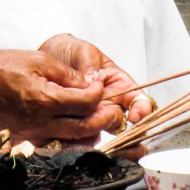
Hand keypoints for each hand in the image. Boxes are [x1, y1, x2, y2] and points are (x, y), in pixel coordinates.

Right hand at [0, 35, 114, 144]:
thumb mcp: (38, 60)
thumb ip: (68, 75)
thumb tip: (91, 85)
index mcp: (43, 100)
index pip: (87, 103)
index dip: (100, 93)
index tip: (100, 86)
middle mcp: (37, 123)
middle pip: (85, 128)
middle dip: (103, 118)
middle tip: (109, 108)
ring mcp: (27, 136)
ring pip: (70, 142)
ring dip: (86, 131)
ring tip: (91, 117)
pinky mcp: (19, 141)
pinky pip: (51, 145)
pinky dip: (65, 138)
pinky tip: (67, 125)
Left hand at [39, 33, 154, 125]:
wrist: (47, 55)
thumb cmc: (71, 51)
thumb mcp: (84, 51)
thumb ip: (91, 64)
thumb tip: (93, 80)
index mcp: (119, 84)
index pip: (138, 100)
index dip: (142, 109)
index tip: (137, 115)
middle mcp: (109, 103)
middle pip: (121, 121)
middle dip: (116, 124)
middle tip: (105, 122)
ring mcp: (91, 114)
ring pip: (100, 131)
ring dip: (95, 131)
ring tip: (85, 128)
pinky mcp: (72, 122)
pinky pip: (78, 135)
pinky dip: (76, 138)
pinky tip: (69, 136)